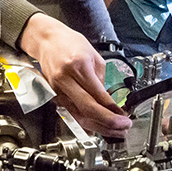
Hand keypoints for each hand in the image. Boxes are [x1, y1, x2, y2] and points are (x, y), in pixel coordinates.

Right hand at [19, 13, 131, 137]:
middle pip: (88, 109)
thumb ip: (101, 79)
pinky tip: (99, 126)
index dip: (113, 110)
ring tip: (115, 129)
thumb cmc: (69, 43)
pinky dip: (87, 122)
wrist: (47, 41)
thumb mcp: (93, 56)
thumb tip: (109, 100)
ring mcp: (58, 90)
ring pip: (79, 116)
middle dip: (108, 122)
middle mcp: (66, 80)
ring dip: (99, 127)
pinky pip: (72, 114)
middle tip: (123, 126)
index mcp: (78, 66)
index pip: (98, 95)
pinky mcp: (55, 96)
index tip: (124, 116)